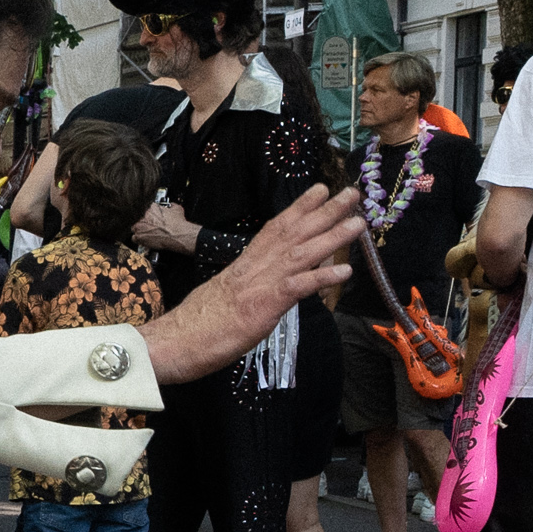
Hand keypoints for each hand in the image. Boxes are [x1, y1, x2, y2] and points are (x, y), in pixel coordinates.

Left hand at [132, 199, 198, 252]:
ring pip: (135, 228)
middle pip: (140, 219)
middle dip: (145, 224)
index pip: (147, 211)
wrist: (177, 235)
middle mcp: (144, 216)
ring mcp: (140, 226)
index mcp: (152, 208)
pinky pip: (134, 238)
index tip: (154, 220)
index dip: (151, 217)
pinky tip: (144, 240)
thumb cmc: (178, 224)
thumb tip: (171, 205)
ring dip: (140, 231)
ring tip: (147, 234)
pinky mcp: (139, 236)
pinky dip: (139, 240)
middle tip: (152, 228)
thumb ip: (172, 206)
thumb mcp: (178, 209)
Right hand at [139, 185, 364, 387]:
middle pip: (293, 233)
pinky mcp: (263, 307)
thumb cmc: (195, 326)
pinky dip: (321, 277)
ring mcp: (259, 285)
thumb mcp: (224, 298)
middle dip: (325, 212)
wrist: (174, 342)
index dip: (299, 208)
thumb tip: (263, 287)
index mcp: (245, 265)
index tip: (320, 190)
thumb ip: (247, 287)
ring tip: (359, 223)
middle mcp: (254, 268)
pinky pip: (297, 288)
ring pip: (301, 253)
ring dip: (332, 236)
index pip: (275, 228)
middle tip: (353, 192)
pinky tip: (344, 270)